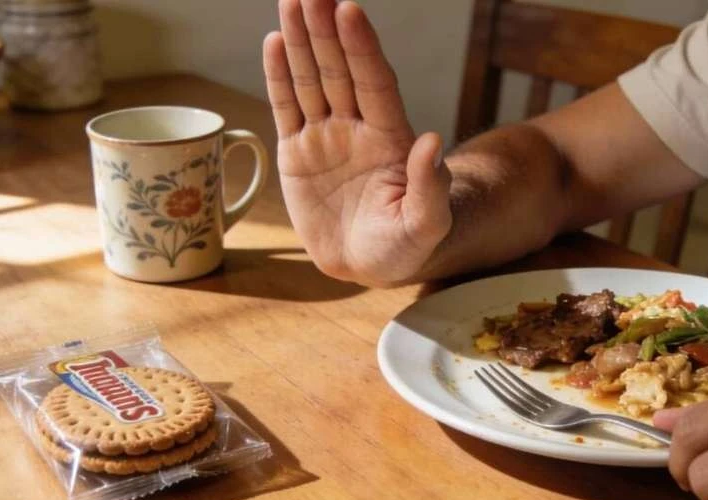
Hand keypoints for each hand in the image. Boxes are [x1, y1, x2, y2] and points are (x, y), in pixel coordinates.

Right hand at [264, 0, 451, 286]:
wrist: (371, 265)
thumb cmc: (406, 246)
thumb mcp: (425, 225)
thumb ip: (428, 186)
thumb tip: (434, 142)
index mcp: (390, 138)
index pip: (374, 83)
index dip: (361, 47)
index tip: (349, 11)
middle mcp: (357, 127)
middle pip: (339, 70)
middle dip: (325, 30)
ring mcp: (326, 136)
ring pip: (311, 79)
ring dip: (300, 41)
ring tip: (290, 1)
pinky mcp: (298, 153)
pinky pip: (287, 107)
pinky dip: (279, 76)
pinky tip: (273, 41)